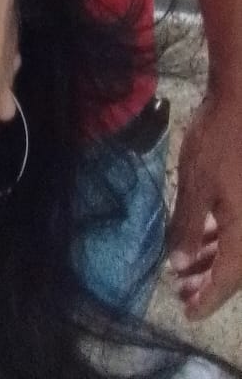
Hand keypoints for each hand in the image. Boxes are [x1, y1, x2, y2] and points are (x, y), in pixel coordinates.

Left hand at [168, 89, 241, 317]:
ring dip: (211, 260)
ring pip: (236, 248)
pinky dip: (218, 237)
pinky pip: (237, 227)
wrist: (241, 102)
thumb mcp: (195, 186)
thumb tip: (180, 264)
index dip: (208, 299)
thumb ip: (188, 228)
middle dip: (207, 282)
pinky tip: (199, 237)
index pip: (228, 279)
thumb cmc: (217, 142)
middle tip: (180, 292)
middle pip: (235, 268)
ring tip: (183, 269)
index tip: (189, 313)